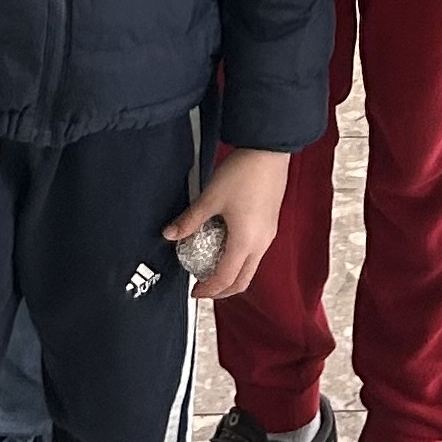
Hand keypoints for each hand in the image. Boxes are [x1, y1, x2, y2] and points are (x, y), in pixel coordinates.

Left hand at [164, 148, 289, 300]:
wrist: (269, 151)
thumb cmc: (244, 172)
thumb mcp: (210, 198)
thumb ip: (190, 220)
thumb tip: (170, 234)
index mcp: (245, 241)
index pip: (226, 279)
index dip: (208, 289)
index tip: (194, 291)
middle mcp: (261, 243)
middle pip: (243, 281)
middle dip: (222, 290)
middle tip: (204, 288)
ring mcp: (268, 235)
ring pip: (251, 268)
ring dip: (232, 274)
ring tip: (211, 267)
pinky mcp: (270, 224)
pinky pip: (256, 253)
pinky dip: (240, 259)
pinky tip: (225, 245)